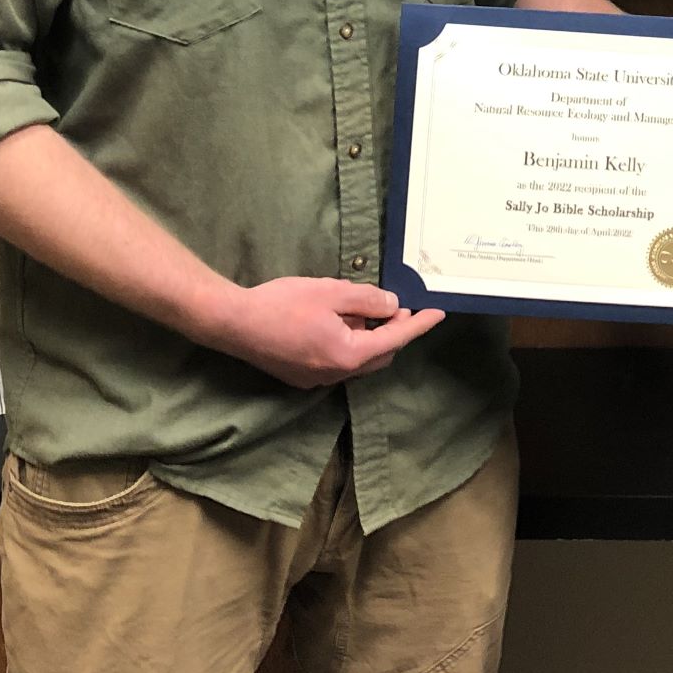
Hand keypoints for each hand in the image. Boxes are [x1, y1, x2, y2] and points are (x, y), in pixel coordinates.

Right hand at [200, 276, 444, 388]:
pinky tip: (336, 322)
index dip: (418, 324)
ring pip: (358, 361)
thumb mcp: (331, 292)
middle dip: (392, 332)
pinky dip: (348, 345)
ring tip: (361, 310)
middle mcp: (336, 375)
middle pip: (379, 356)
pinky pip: (338, 363)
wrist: (233, 323)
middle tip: (395, 306)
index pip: (394, 340)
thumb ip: (367, 300)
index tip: (438, 312)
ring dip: (368, 338)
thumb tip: (392, 307)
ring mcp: (316, 380)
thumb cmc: (282, 304)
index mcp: (348, 355)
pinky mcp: (301, 377)